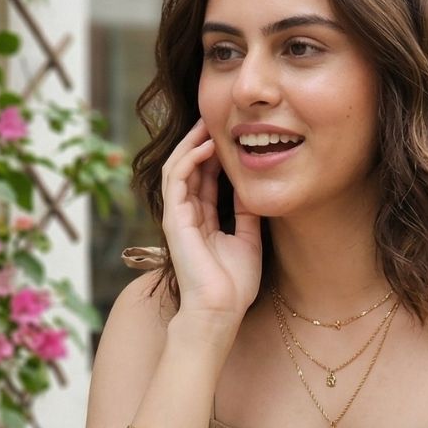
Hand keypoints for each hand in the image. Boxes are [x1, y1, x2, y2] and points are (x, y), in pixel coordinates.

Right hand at [161, 120, 261, 332]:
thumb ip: (246, 214)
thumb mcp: (248, 240)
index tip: (232, 133)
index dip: (215, 154)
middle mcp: (186, 215)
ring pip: (179, 167)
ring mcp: (177, 216)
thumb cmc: (233, 285)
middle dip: (201, 141)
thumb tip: (253, 187)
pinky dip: (190, 159)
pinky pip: (177, 179)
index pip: (205, 178)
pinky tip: (208, 146)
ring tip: (209, 122)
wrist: (220, 311)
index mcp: (202, 220)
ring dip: (192, 143)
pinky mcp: (174, 220)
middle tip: (218, 116)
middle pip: (189, 167)